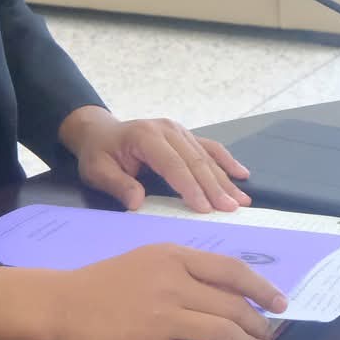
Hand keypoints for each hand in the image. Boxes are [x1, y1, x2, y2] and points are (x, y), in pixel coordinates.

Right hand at [0, 246, 289, 339]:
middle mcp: (172, 285)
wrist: (64, 306)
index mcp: (173, 257)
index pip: (231, 271)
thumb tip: (231, 289)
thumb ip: (186, 268)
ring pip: (223, 334)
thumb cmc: (105, 281)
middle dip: (258, 325)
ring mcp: (163, 319)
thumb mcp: (147, 258)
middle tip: (268, 336)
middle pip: (232, 306)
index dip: (262, 289)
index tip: (280, 303)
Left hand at [57, 106, 251, 212]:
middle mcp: (167, 129)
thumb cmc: (98, 154)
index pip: (173, 164)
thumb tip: (137, 203)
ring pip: (206, 156)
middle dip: (214, 187)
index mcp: (145, 136)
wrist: (99, 132)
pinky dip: (226, 161)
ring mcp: (179, 130)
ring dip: (225, 180)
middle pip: (195, 161)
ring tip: (241, 202)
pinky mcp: (186, 135)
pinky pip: (210, 147)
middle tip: (231, 210)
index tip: (205, 209)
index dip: (190, 187)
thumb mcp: (97, 171)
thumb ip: (117, 185)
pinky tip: (242, 174)